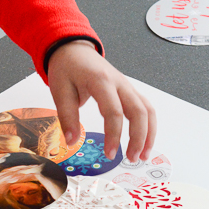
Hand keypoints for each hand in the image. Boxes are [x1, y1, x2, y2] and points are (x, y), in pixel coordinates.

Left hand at [47, 40, 156, 161]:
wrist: (74, 49)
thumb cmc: (67, 68)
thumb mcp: (59, 90)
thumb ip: (67, 116)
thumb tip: (71, 141)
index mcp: (101, 81)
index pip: (114, 112)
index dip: (114, 135)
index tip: (109, 154)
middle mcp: (119, 83)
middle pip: (139, 111)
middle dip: (139, 138)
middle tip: (132, 159)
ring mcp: (126, 86)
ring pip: (147, 110)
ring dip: (148, 134)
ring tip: (142, 155)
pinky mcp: (128, 90)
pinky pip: (145, 107)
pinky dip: (148, 125)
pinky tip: (143, 141)